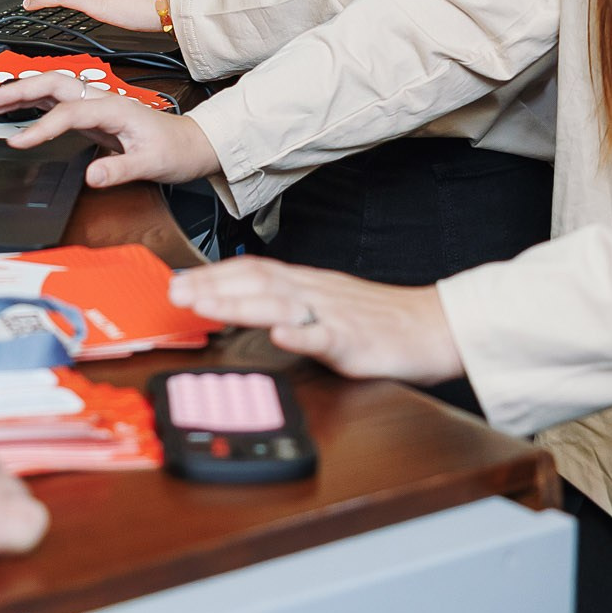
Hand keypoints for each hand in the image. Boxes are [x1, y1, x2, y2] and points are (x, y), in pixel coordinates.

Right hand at [3, 94, 221, 189]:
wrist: (191, 144)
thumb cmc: (174, 150)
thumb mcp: (151, 165)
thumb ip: (119, 170)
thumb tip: (91, 176)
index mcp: (114, 107)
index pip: (68, 113)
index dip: (41, 127)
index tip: (19, 141)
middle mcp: (102, 100)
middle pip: (55, 84)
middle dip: (22, 88)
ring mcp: (96, 104)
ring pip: (54, 88)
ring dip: (24, 91)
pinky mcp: (93, 114)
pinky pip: (59, 101)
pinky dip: (35, 101)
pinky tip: (19, 107)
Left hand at [167, 257, 464, 386]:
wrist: (437, 325)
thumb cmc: (383, 320)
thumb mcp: (329, 304)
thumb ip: (293, 303)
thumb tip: (250, 306)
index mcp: (308, 285)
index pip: (254, 270)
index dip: (214, 274)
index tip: (180, 279)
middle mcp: (316, 293)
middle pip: (257, 282)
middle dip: (212, 286)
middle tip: (174, 291)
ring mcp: (335, 316)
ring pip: (281, 304)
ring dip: (239, 303)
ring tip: (205, 305)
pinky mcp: (357, 342)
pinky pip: (327, 336)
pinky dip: (301, 335)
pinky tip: (281, 336)